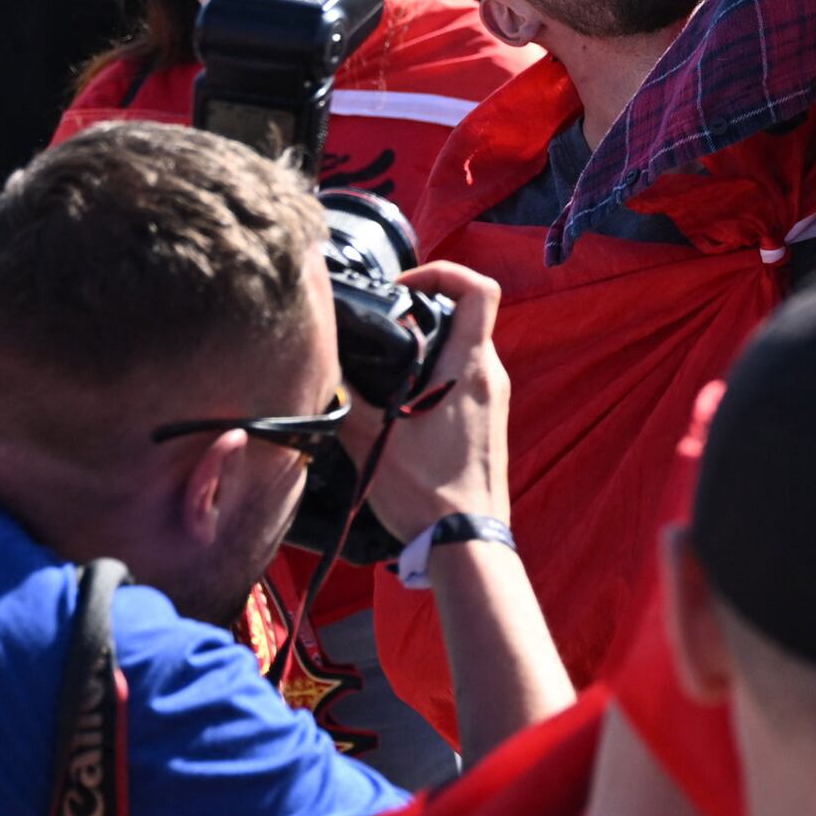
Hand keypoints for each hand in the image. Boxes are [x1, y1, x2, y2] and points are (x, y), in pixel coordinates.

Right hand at [360, 264, 517, 540]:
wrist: (466, 544)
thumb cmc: (428, 492)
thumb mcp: (373, 440)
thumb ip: (346, 399)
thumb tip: (322, 369)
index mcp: (469, 367)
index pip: (479, 289)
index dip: (442, 271)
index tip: (403, 285)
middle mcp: (489, 377)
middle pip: (465, 318)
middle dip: (424, 314)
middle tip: (382, 331)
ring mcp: (492, 402)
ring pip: (463, 353)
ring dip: (427, 351)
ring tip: (384, 370)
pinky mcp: (488, 425)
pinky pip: (464, 383)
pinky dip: (435, 379)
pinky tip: (401, 408)